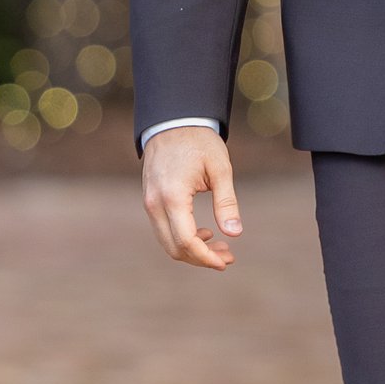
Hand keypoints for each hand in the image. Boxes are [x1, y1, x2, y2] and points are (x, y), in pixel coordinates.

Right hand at [141, 124, 242, 270]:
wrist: (173, 121)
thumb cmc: (199, 142)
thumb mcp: (220, 169)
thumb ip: (227, 202)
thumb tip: (235, 234)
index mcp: (172, 197)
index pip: (186, 241)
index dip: (206, 257)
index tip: (225, 262)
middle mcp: (154, 204)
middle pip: (174, 248)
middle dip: (201, 258)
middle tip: (228, 257)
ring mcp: (149, 203)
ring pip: (166, 242)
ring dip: (192, 250)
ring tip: (220, 248)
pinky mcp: (150, 201)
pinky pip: (163, 229)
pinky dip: (182, 238)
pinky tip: (203, 233)